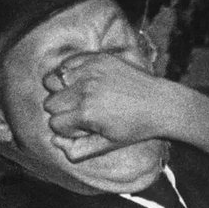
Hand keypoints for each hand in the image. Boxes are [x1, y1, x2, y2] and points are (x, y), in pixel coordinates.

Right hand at [42, 52, 190, 162]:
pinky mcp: (95, 58)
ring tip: (80, 96)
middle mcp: (85, 89)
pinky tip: (85, 82)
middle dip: (63, 111)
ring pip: (51, 81)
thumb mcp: (108, 145)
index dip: (68, 129)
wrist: (159, 103)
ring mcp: (89, 70)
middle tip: (85, 113)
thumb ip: (78, 149)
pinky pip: (65, 64)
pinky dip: (69, 74)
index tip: (87, 128)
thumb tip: (53, 141)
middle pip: (50, 103)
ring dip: (61, 91)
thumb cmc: (134, 127)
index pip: (54, 123)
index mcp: (87, 113)